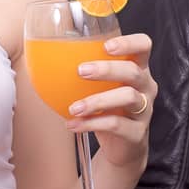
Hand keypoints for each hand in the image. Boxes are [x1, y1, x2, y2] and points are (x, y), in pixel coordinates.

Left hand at [64, 32, 157, 170]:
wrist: (120, 146)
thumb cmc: (107, 108)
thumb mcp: (100, 86)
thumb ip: (84, 70)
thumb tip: (43, 57)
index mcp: (137, 68)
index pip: (143, 46)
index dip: (128, 42)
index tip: (106, 45)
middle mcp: (145, 86)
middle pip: (133, 71)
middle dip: (107, 69)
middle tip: (81, 71)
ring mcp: (144, 110)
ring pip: (128, 97)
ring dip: (97, 101)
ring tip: (74, 108)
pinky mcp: (137, 132)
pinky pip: (116, 125)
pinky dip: (92, 123)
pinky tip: (74, 124)